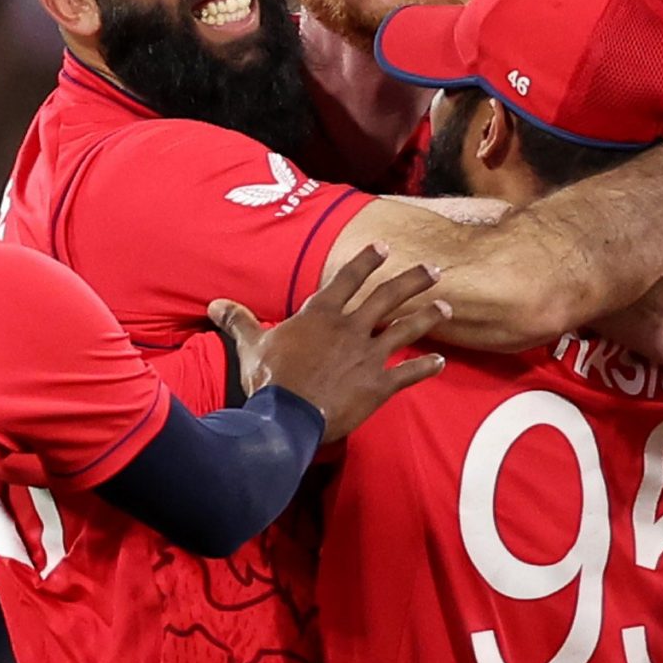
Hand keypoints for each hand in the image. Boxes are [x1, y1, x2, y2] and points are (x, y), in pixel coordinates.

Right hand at [209, 245, 447, 442]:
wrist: (287, 416)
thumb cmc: (269, 378)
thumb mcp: (252, 345)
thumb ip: (239, 321)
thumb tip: (215, 304)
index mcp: (322, 315)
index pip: (347, 279)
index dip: (366, 261)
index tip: (384, 246)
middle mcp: (350, 329)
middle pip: (386, 297)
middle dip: (412, 280)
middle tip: (434, 268)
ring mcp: (367, 356)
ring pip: (404, 330)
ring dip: (427, 317)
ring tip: (447, 307)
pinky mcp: (378, 386)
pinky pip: (407, 374)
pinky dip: (425, 368)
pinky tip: (441, 362)